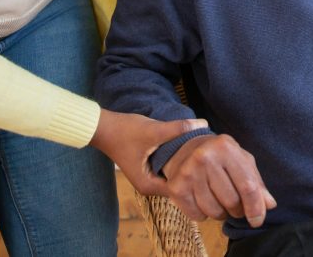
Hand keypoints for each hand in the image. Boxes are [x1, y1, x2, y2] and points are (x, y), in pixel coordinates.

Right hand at [90, 108, 208, 195]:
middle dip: (193, 171)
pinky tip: (188, 149)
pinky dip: (177, 161)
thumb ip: (178, 128)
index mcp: (149, 185)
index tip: (209, 162)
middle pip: (179, 184)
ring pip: (174, 175)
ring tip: (201, 152)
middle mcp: (149, 186)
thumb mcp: (154, 130)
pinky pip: (168, 169)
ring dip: (185, 165)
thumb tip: (204, 124)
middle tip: (209, 156)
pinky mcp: (148, 168)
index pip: (181, 189)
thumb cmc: (124, 131)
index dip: (196, 175)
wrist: (103, 127)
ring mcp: (148, 178)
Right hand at [162, 133, 276, 227]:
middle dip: (237, 210)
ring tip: (218, 200)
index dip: (255, 207)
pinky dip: (204, 215)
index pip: (247, 185)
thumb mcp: (241, 161)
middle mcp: (205, 158)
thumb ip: (257, 182)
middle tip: (235, 204)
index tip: (258, 220)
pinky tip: (203, 199)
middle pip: (231, 201)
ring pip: (214, 211)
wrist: (184, 148)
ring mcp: (188, 172)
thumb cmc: (220, 156)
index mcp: (226, 148)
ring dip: (221, 213)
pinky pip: (197, 215)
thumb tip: (270, 205)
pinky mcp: (176, 187)